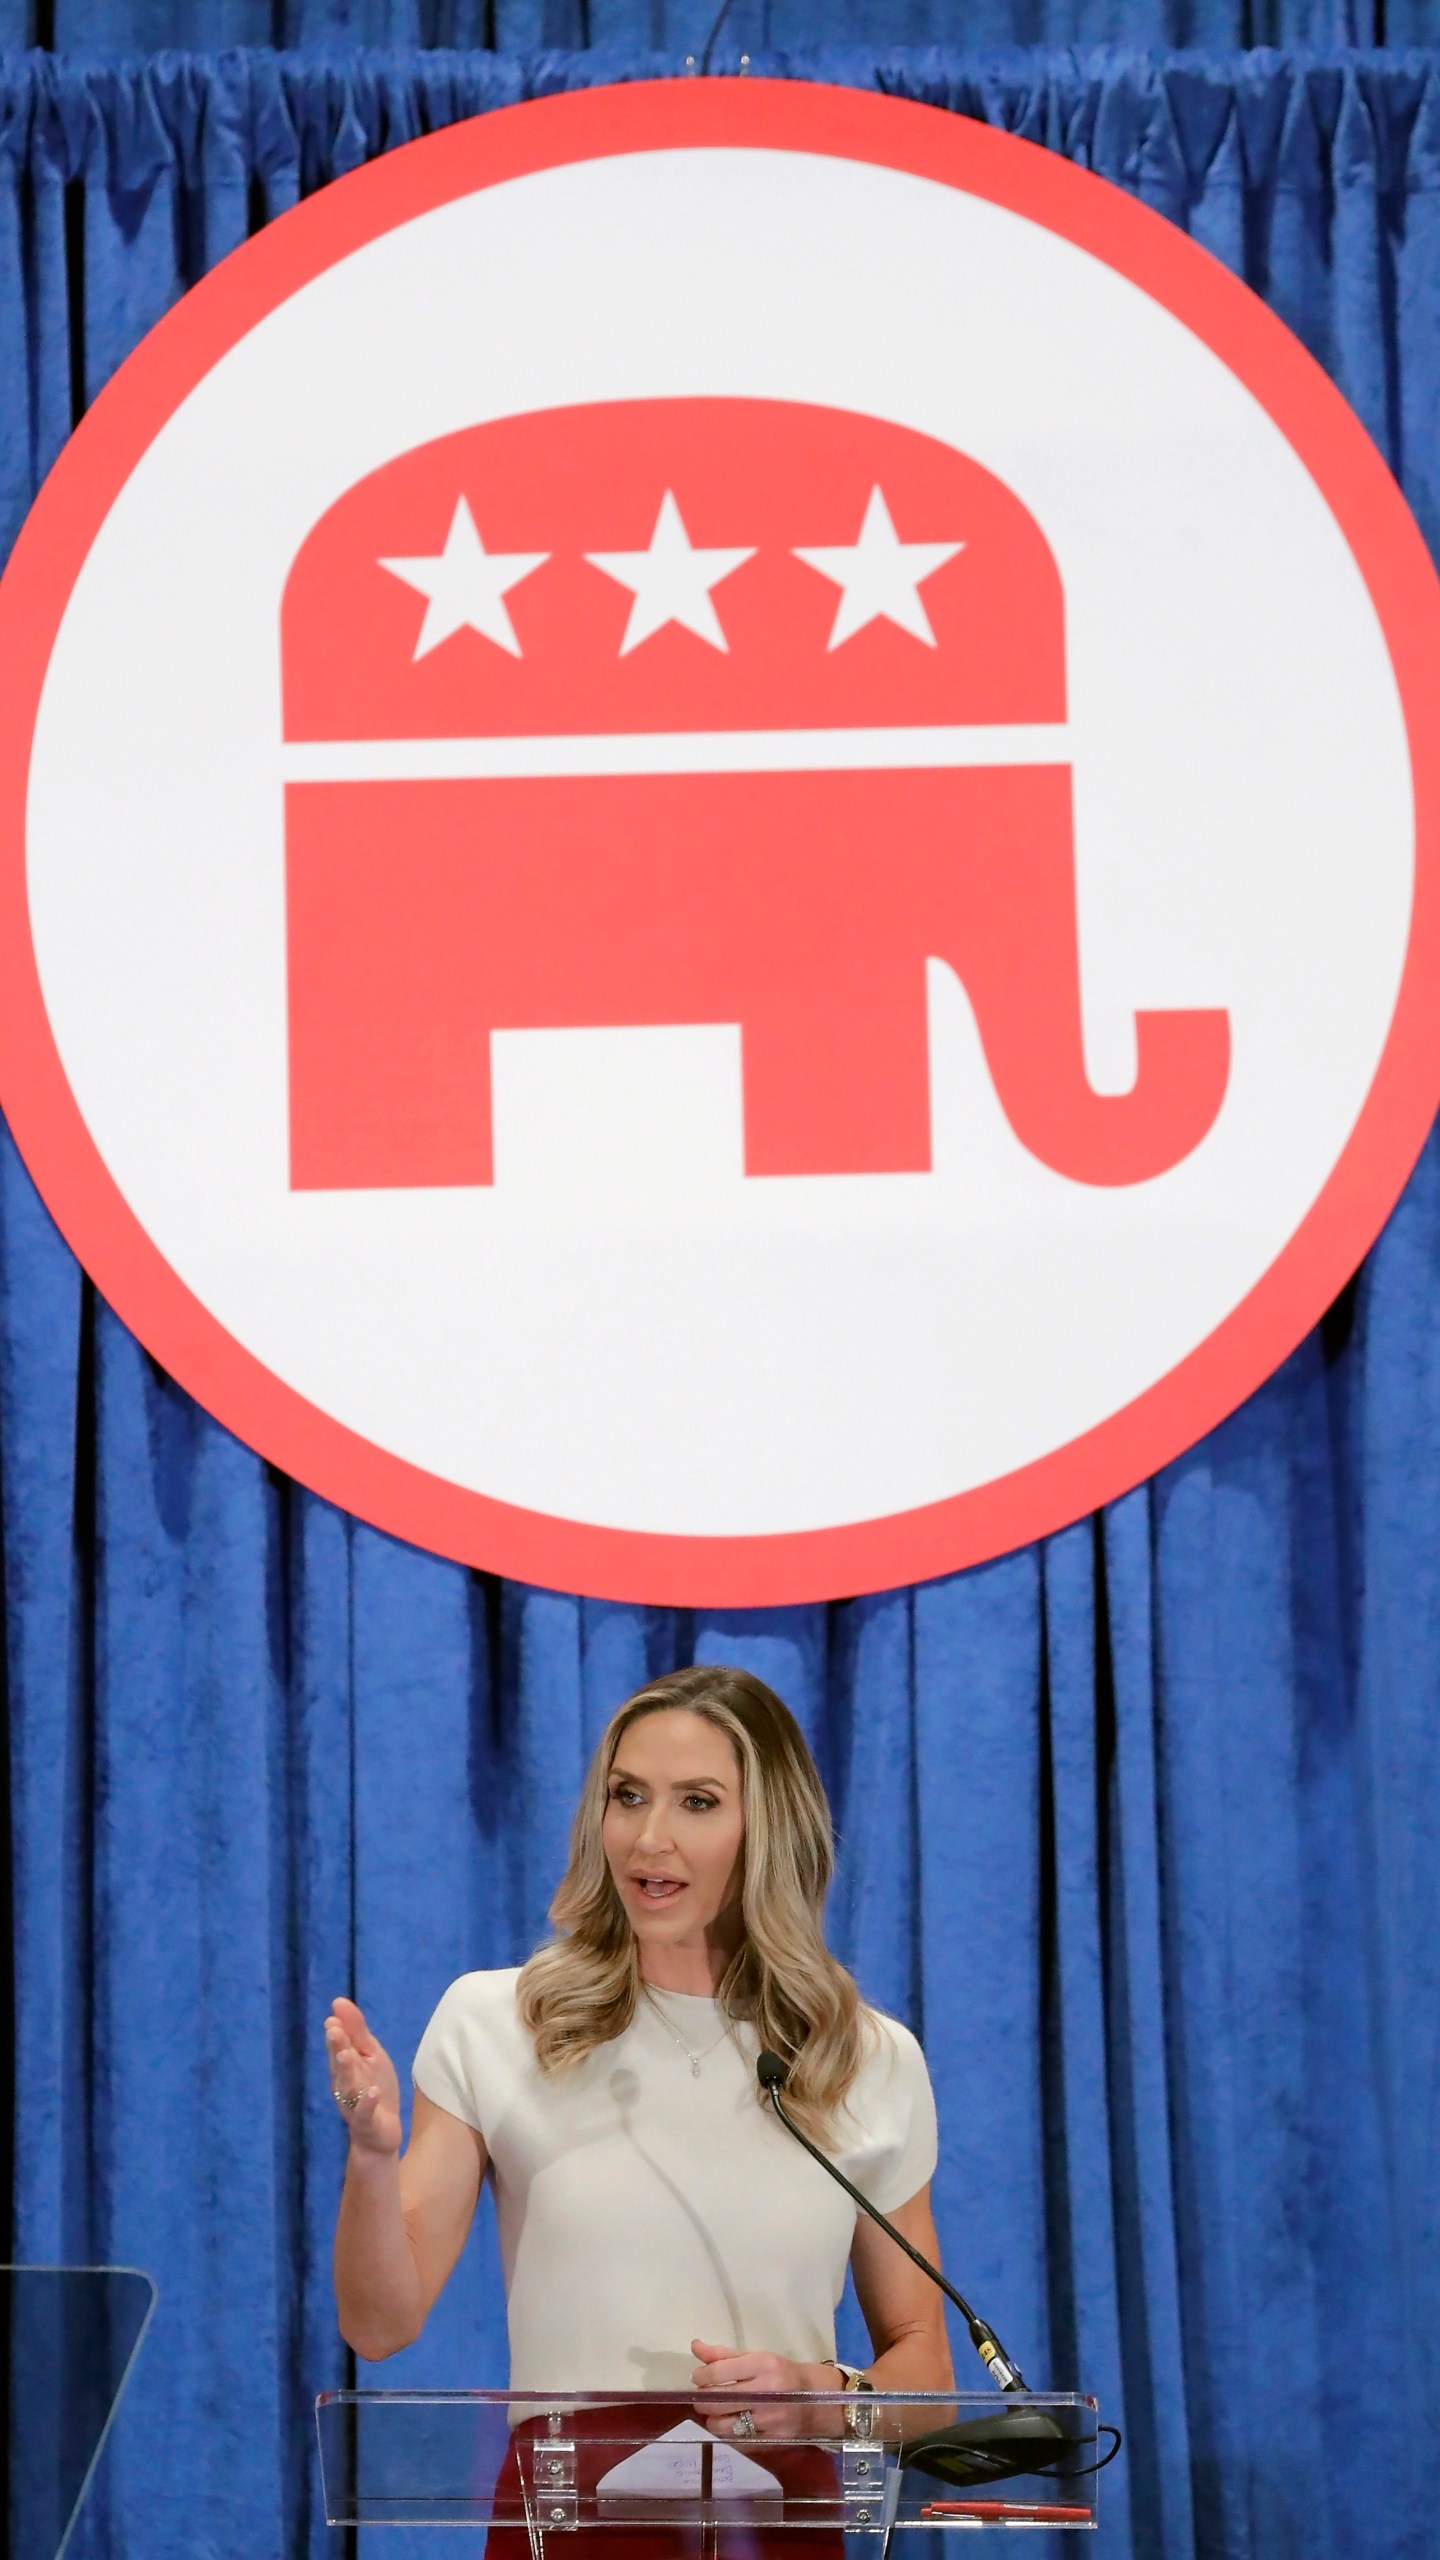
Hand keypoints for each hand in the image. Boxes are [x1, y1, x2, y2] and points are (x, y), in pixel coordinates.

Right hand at [325, 1997, 402, 2157]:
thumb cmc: (374, 2088)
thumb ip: (356, 2031)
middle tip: (334, 2029)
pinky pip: (365, 2111)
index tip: (334, 2016)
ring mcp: (353, 2102)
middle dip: (337, 2046)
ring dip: (347, 2070)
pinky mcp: (366, 2121)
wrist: (379, 2134)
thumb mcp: (370, 2055)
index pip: (339, 2045)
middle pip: (340, 2063)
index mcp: (345, 2065)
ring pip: (348, 2085)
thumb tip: (339, 2002)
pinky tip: (373, 2091)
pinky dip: (369, 2102)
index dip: (337, 2031)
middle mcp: (344, 2083)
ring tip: (347, 2055)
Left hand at [689, 2339, 840, 2437]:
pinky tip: (731, 2425)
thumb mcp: (759, 2357)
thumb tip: (695, 2347)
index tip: (697, 2378)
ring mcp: (770, 2419)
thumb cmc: (785, 2374)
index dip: (702, 2376)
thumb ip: (725, 2355)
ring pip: (724, 2425)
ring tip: (716, 2413)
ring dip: (712, 2420)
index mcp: (764, 2364)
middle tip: (702, 2398)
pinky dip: (728, 2434)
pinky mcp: (772, 2439)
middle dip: (702, 2401)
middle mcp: (767, 2391)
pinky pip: (737, 2441)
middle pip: (718, 2401)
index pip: (720, 2372)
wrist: (821, 2402)